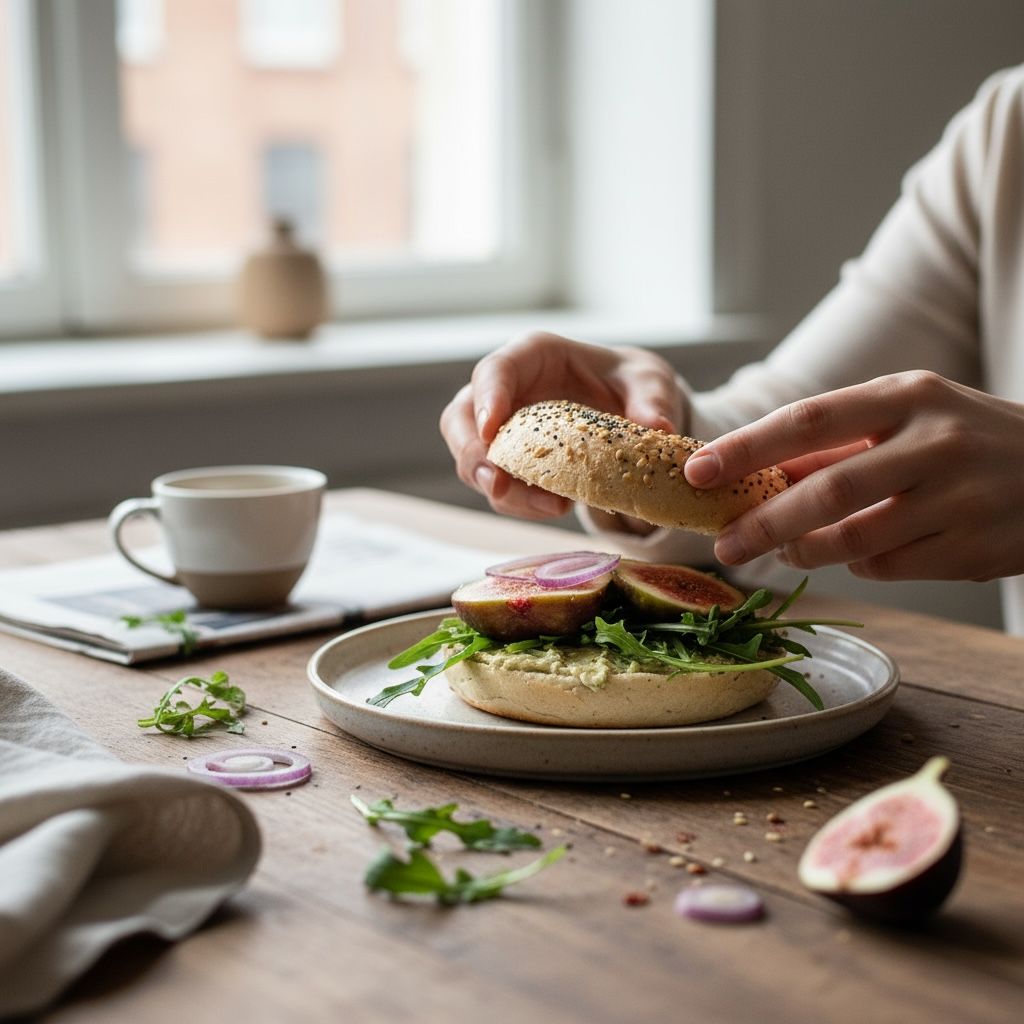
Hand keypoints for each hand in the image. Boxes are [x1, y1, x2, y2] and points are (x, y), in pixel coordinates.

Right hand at [440, 331, 683, 519]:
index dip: (487, 398)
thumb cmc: (629, 383)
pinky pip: (498, 487)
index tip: (490, 429)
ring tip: (553, 507)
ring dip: (502, 491)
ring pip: (473, 461)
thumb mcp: (648, 381)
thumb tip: (658, 426)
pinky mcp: (507, 463)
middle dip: (473, 456)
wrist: (628, 409)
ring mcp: (499, 429)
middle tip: (497, 485)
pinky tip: (558, 507)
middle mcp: (504, 391)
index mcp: (532, 356)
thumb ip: (651, 398)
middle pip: (461, 420)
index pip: (495, 371)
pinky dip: (521, 503)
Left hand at [683, 371, 1023, 580]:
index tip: (698, 471)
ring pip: (854, 540)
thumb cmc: (966, 437)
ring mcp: (960, 498)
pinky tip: (853, 554)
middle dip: (763, 523)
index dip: (746, 447)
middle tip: (724, 544)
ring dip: (804, 551)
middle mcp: (935, 442)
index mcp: (907, 396)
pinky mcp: (974, 548)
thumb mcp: (908, 416)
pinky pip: (888, 567)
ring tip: (781, 551)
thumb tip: (758, 476)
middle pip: (827, 490)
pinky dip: (857, 565)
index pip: (808, 419)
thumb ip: (839, 443)